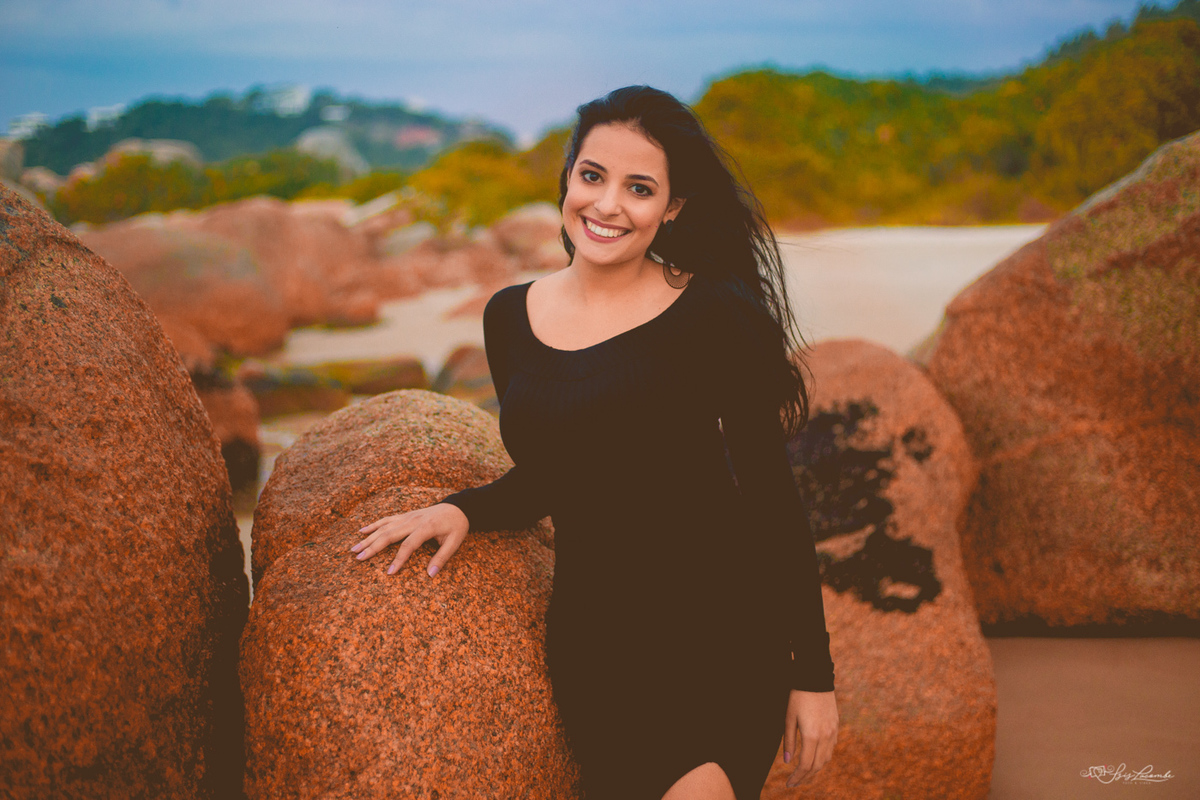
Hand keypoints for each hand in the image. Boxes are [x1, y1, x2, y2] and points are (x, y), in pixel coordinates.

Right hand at [350, 503, 469, 576]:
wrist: (457, 507)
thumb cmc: (457, 526)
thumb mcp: (455, 542)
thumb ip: (442, 558)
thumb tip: (431, 574)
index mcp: (426, 527)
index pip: (409, 545)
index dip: (399, 559)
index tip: (390, 572)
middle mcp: (413, 520)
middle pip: (389, 534)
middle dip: (373, 547)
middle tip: (358, 558)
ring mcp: (407, 517)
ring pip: (384, 527)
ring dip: (368, 538)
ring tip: (354, 548)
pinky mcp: (405, 515)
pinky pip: (386, 520)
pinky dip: (373, 525)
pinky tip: (362, 531)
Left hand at [782, 689, 837, 788]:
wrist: (815, 678)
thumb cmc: (798, 696)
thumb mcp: (788, 718)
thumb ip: (788, 741)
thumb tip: (787, 761)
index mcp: (811, 735)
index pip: (805, 765)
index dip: (797, 777)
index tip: (788, 783)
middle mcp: (825, 736)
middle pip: (817, 766)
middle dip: (805, 777)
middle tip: (794, 782)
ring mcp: (833, 731)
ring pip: (826, 759)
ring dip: (815, 769)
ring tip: (804, 774)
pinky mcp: (836, 726)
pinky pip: (831, 748)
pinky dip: (823, 757)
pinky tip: (815, 758)